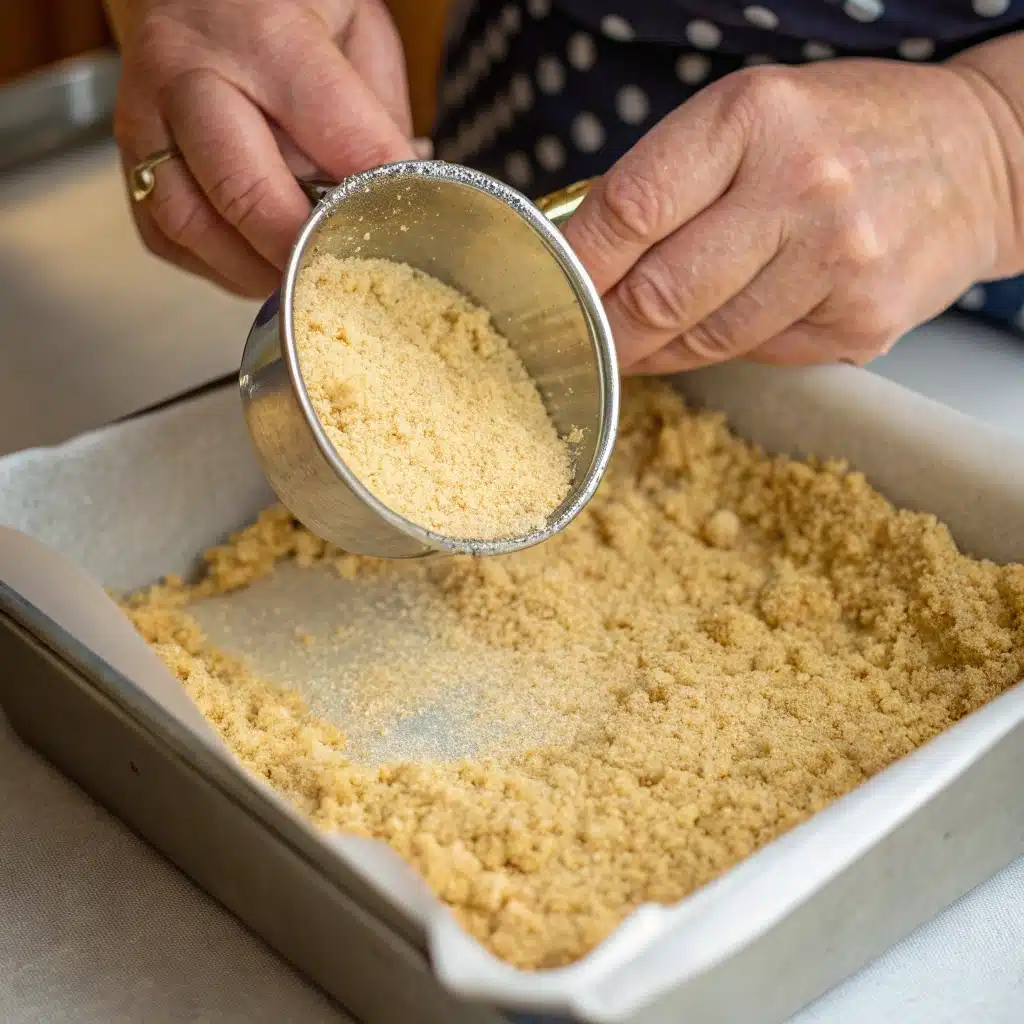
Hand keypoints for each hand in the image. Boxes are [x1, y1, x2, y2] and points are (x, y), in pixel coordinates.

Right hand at [114, 0, 415, 296]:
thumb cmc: (279, 3)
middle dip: (299, 247)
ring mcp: (147, 120)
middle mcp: (189, 74)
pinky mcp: (128, 161)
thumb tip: (402, 195)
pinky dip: (217, 264)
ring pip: (191, 223)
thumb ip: (378, 112)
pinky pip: (168, 236)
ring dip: (253, 268)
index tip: (407, 225)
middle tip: (341, 272)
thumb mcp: (354, 26)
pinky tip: (255, 260)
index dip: (376, 190)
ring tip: (299, 274)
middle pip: (243, 189)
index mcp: (263, 33)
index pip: (335, 131)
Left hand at [563, 58, 1021, 372]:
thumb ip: (672, 178)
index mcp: (754, 117)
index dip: (576, 264)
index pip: (630, 208)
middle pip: (658, 293)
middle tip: (582, 339)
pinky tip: (732, 323)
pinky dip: (728, 349)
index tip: (551, 289)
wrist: (979, 158)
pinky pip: (759, 354)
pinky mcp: (861, 322)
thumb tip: (585, 254)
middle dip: (605, 329)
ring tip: (640, 342)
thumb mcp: (753, 116)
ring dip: (658, 350)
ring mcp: (837, 261)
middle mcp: (800, 186)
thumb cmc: (847, 132)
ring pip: (704, 339)